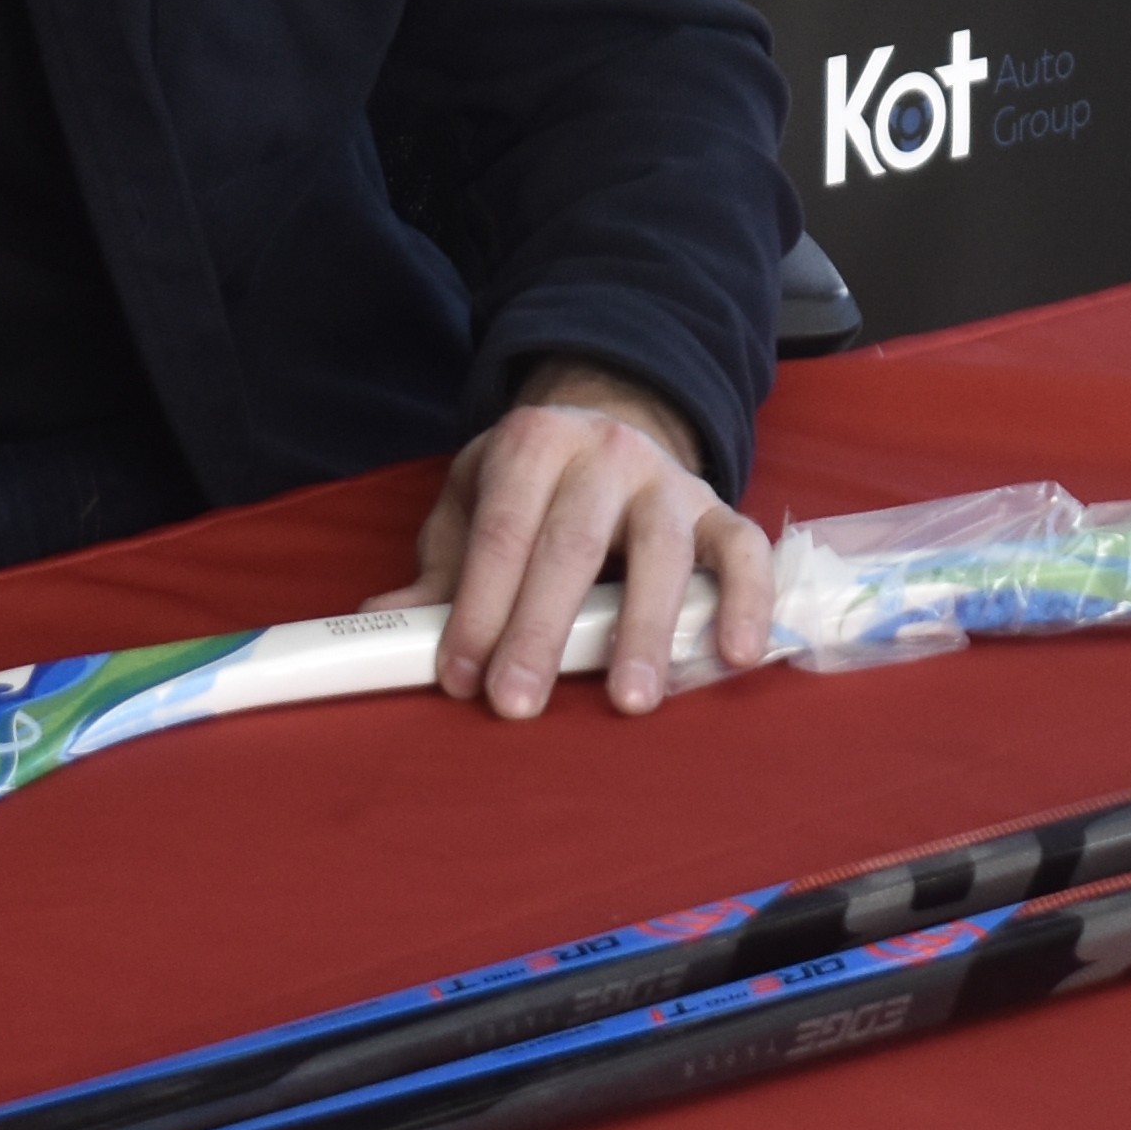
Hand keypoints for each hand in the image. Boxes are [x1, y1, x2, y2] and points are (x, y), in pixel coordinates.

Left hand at [368, 360, 772, 718]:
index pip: (502, 530)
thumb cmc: (531, 489)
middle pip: (573, 544)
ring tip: (628, 699)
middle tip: (517, 703)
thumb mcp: (473, 506)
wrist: (609, 426)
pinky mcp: (718, 508)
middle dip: (541, 629)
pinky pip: (744, 551)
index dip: (478, 604)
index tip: (459, 675)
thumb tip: (383, 616)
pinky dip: (746, 601)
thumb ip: (440, 567)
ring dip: (644, 629)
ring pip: (662, 552)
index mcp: (533, 443)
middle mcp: (606, 451)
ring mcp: (670, 479)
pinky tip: (733, 656)